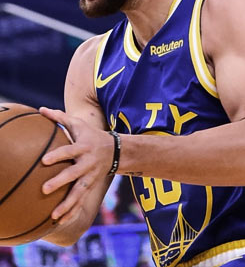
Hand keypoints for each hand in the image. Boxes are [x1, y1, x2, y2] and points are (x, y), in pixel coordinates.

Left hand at [39, 107, 113, 224]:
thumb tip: (41, 109)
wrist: (116, 150)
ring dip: (68, 204)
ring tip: (54, 215)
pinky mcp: (91, 186)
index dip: (58, 155)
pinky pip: (82, 201)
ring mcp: (91, 176)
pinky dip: (72, 211)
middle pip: (74, 174)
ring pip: (79, 192)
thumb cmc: (91, 135)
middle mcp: (88, 163)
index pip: (70, 150)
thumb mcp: (79, 124)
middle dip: (61, 182)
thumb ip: (60, 118)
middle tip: (45, 189)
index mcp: (83, 147)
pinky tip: (60, 221)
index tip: (44, 161)